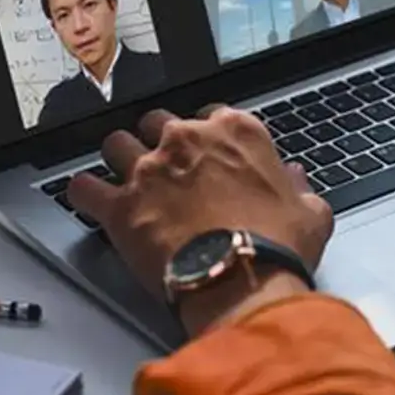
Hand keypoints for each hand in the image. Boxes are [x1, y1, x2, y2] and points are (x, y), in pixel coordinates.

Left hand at [67, 106, 332, 334]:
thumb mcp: (310, 211)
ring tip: (124, 178)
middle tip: (166, 166)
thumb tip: (296, 179)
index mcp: (237, 131)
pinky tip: (90, 199)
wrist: (241, 280)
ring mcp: (150, 169)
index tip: (206, 153)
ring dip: (120, 158)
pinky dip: (85, 193)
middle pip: (158, 121)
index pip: (211, 114)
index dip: (207, 135)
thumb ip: (300, 188)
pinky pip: (83, 187)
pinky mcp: (120, 205)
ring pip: (117, 144)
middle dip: (159, 140)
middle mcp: (188, 139)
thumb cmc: (276, 245)